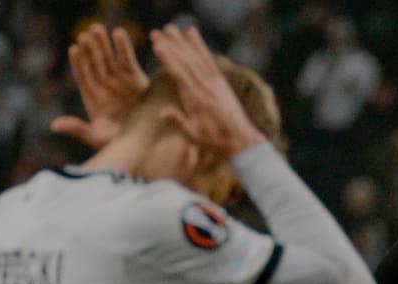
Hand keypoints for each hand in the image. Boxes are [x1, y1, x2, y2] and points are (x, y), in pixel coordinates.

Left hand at [50, 23, 149, 148]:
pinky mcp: (138, 82)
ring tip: (96, 28)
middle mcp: (106, 89)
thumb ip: (78, 129)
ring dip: (103, 44)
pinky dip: (124, 48)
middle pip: (95, 65)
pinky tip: (118, 33)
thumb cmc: (121, 147)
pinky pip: (129, 62)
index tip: (74, 49)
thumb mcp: (96, 138)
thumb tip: (54, 125)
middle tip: (85, 33)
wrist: (146, 147)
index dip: (79, 64)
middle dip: (90, 49)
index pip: (84, 78)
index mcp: (94, 101)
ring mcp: (121, 84)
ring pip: (109, 60)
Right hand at [150, 25, 263, 158]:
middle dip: (171, 45)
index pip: (179, 73)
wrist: (241, 140)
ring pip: (196, 57)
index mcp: (196, 98)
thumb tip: (162, 112)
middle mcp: (206, 86)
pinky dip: (200, 46)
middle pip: (186, 61)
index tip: (157, 44)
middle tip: (156, 31)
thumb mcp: (193, 137)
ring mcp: (215, 82)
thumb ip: (178, 123)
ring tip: (170, 28)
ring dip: (182, 41)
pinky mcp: (220, 81)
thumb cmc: (214, 141)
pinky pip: (208, 59)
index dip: (167, 58)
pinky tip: (192, 34)